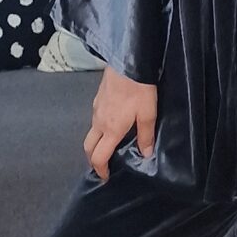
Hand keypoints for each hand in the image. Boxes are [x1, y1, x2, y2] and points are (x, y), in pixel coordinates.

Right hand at [84, 67, 157, 181]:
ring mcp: (96, 108)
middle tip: (102, 164)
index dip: (100, 169)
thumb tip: (145, 154)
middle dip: (92, 159)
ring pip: (91, 131)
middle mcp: (99, 121)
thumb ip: (145, 135)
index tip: (105, 176)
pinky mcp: (98, 97)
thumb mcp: (147, 113)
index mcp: (111, 129)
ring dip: (96, 141)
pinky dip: (99, 127)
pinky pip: (95, 117)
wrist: (128, 60)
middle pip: (88, 146)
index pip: (98, 156)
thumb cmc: (139, 88)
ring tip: (109, 144)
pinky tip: (111, 122)